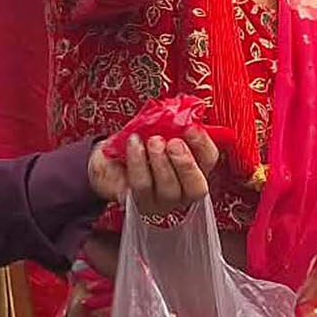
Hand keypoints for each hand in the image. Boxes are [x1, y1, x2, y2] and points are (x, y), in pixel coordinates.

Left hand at [87, 128, 216, 219]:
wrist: (107, 158)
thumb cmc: (137, 142)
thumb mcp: (155, 129)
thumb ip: (169, 124)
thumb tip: (178, 112)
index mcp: (194, 168)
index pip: (209, 160)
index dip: (203, 145)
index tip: (190, 128)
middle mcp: (181, 189)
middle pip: (195, 187)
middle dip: (185, 163)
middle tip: (172, 142)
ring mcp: (159, 201)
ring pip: (167, 190)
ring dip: (159, 162)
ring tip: (148, 141)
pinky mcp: (136, 203)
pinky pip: (139, 188)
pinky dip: (137, 163)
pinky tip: (132, 146)